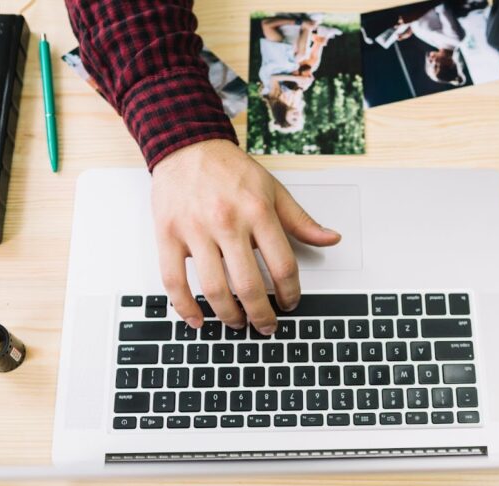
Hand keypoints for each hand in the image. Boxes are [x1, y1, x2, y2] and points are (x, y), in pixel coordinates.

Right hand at [150, 140, 341, 333]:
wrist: (187, 146)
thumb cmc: (230, 170)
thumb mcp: (273, 190)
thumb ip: (301, 220)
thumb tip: (330, 238)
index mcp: (258, 211)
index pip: (283, 265)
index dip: (290, 292)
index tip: (290, 303)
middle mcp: (227, 222)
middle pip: (249, 284)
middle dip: (261, 314)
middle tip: (266, 326)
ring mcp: (195, 230)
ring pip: (214, 288)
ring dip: (228, 316)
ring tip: (237, 323)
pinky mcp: (168, 235)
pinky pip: (174, 280)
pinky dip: (185, 307)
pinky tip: (197, 320)